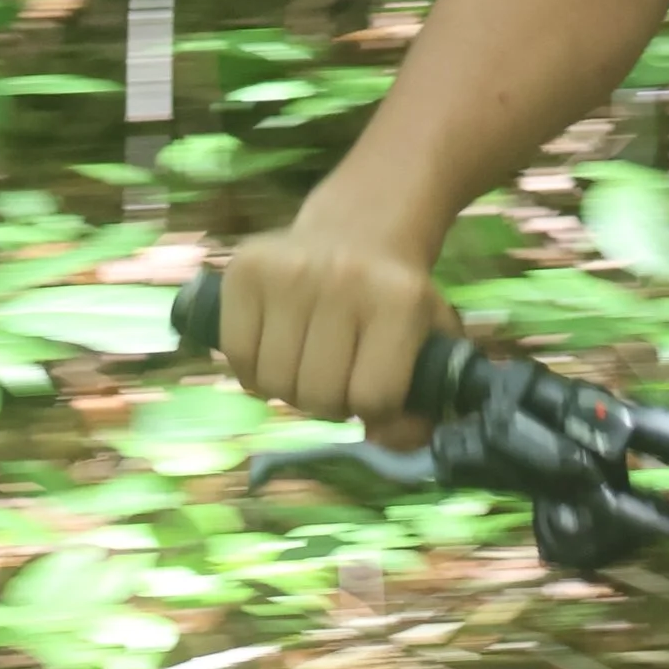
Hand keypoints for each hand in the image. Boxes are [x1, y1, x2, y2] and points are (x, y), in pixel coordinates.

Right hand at [218, 217, 450, 434]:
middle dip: (329, 401)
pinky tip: (276, 347)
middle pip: (319, 396)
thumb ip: (423, 406)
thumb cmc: (395, 301)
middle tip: (340, 372)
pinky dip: (254, 370)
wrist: (361, 226)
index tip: (377, 383)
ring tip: (309, 359)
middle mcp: (345, 279)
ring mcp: (290, 270)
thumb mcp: (431, 344)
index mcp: (401, 300)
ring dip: (290, 388)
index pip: (372, 399)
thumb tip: (384, 442)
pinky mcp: (246, 267)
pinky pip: (237, 357)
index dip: (374, 408)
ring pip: (275, 384)